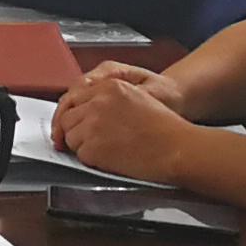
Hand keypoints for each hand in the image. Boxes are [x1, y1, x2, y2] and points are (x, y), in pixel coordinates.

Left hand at [53, 62, 191, 175]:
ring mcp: (93, 124)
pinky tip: (110, 158)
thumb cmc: (165, 128)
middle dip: (76, 131)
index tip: (72, 125)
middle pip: (68, 118)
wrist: (177, 147)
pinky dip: (91, 160)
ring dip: (83, 146)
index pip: (75, 99)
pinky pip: (80, 155)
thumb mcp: (137, 97)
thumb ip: (109, 100)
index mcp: (110, 86)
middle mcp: (98, 102)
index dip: (74, 115)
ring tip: (107, 150)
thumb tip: (87, 112)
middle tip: (92, 142)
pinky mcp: (93, 146)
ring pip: (70, 136)